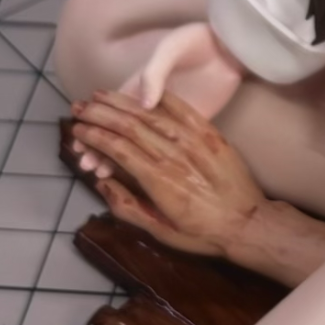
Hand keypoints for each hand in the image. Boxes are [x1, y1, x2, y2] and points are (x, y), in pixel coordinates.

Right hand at [69, 89, 264, 259]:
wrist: (248, 222)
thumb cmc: (201, 233)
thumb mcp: (160, 232)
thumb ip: (128, 207)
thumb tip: (102, 183)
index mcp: (159, 181)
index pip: (119, 149)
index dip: (95, 137)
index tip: (77, 130)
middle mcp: (175, 156)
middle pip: (131, 126)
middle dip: (101, 114)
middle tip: (79, 107)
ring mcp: (195, 141)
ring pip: (152, 115)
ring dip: (123, 102)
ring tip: (101, 95)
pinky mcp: (211, 133)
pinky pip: (183, 110)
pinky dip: (160, 98)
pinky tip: (143, 92)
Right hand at [72, 22, 245, 179]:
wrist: (230, 47)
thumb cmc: (195, 40)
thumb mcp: (171, 49)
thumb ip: (155, 72)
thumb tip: (143, 104)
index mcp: (141, 85)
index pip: (112, 111)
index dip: (95, 125)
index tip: (79, 142)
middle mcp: (151, 103)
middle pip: (121, 129)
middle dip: (100, 146)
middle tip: (86, 165)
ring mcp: (170, 116)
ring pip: (140, 141)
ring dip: (120, 156)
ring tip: (101, 173)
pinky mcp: (191, 123)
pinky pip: (168, 144)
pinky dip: (152, 158)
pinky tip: (139, 172)